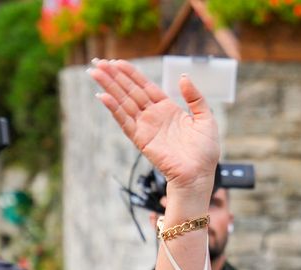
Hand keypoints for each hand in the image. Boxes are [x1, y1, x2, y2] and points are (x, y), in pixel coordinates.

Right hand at [89, 60, 219, 197]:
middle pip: (130, 91)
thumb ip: (195, 98)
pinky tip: (103, 96)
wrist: (199, 175)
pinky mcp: (141, 140)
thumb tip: (183, 77)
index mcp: (168, 109)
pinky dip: (114, 109)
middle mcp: (154, 116)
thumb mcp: (206, 119)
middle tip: (98, 62)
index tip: (116, 62)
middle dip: (114, 76)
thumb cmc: (204, 152)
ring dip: (109, 87)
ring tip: (95, 72)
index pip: (145, 86)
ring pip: (124, 102)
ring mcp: (146, 127)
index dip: (131, 74)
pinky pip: (125, 121)